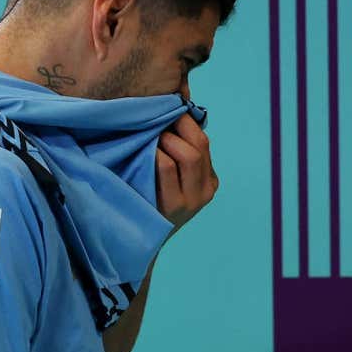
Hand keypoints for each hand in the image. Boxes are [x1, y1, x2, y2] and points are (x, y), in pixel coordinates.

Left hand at [155, 114, 219, 236]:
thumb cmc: (152, 202)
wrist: (141, 242)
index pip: (203, 141)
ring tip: (151, 136)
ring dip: (168, 139)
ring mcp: (191, 200)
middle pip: (199, 145)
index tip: (167, 110)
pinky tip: (146, 150)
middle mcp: (205, 190)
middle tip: (157, 119)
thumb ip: (178, 156)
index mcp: (210, 181)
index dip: (186, 121)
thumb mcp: (174, 182)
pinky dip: (157, 154)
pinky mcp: (173, 206)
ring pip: (188, 155)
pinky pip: (167, 168)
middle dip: (178, 125)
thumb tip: (172, 115)